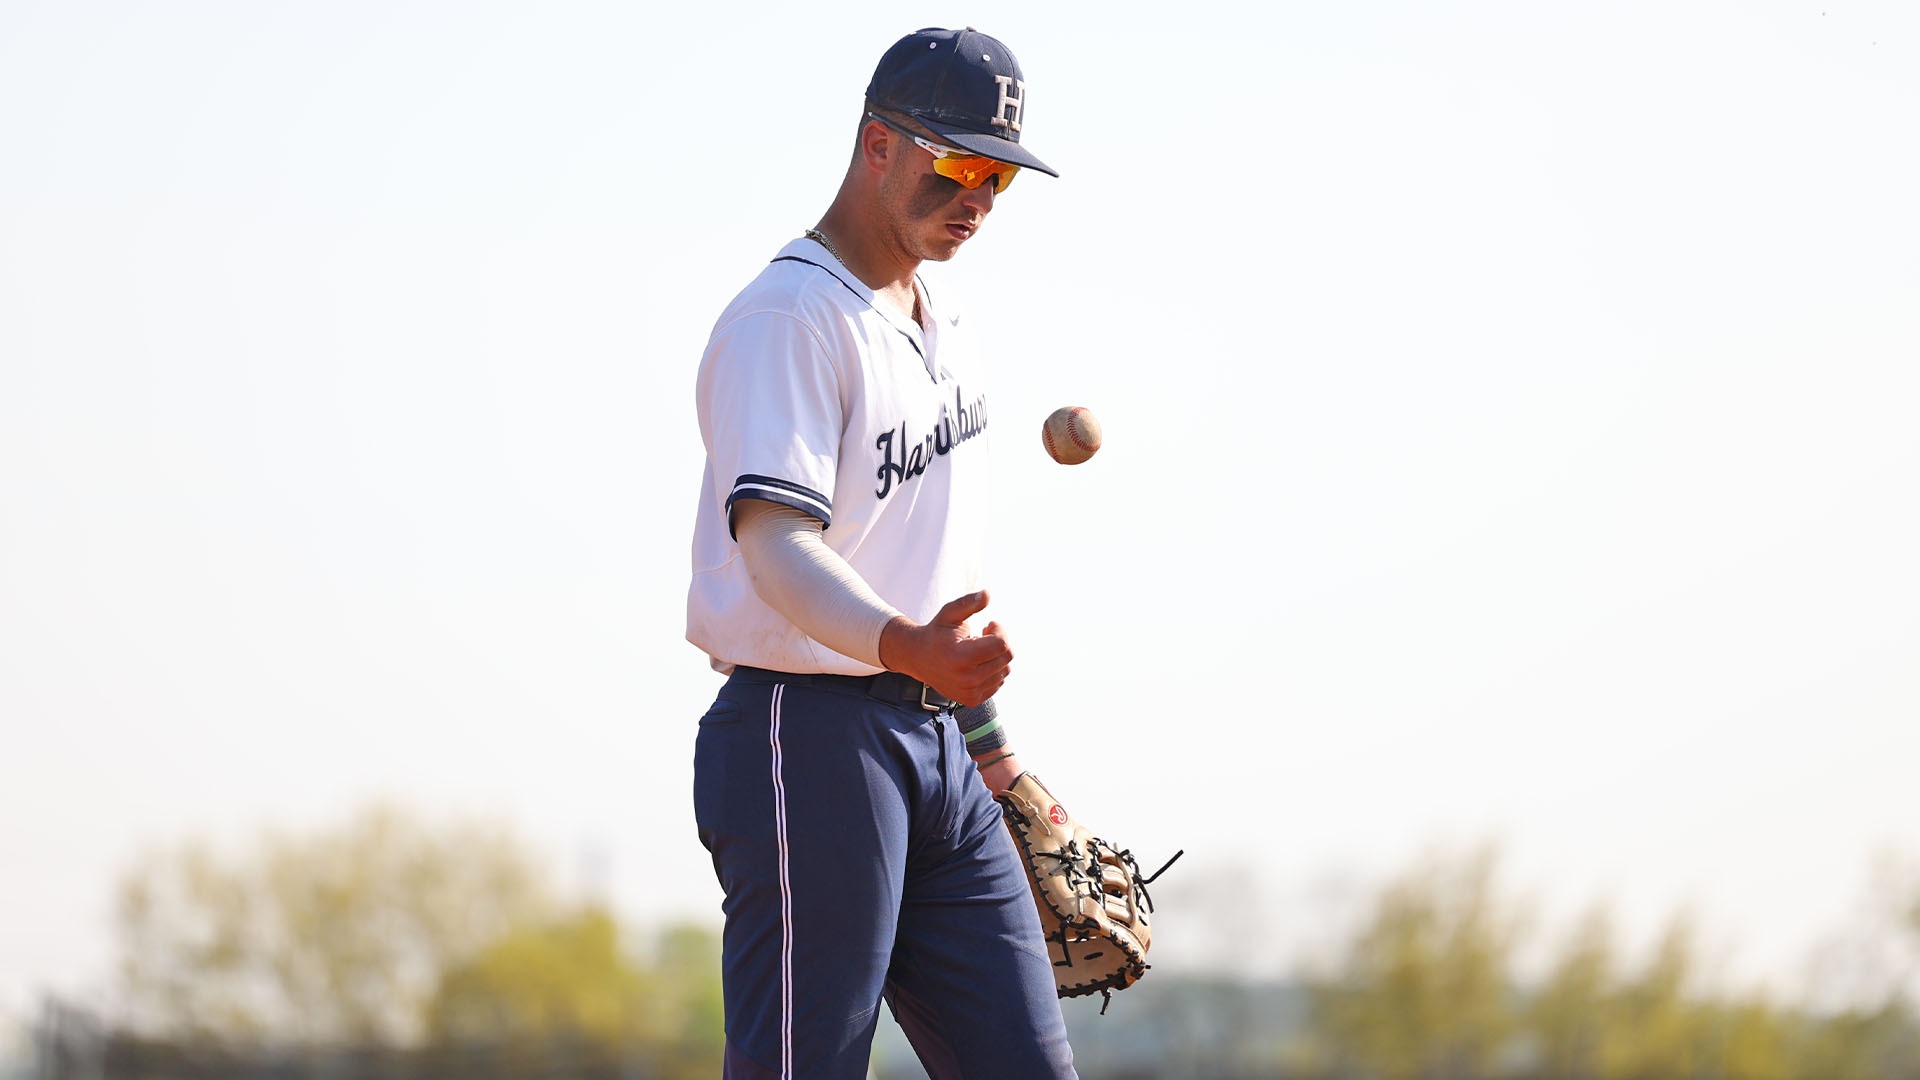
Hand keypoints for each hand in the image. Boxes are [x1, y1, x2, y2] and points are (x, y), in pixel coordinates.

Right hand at [877, 590, 1011, 706]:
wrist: (918, 658)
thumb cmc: (937, 632)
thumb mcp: (950, 613)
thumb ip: (968, 603)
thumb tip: (987, 593)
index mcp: (962, 657)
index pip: (1002, 644)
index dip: (999, 630)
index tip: (988, 625)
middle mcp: (967, 679)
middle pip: (1006, 658)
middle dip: (999, 642)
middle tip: (984, 634)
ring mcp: (970, 692)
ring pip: (1004, 671)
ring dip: (996, 657)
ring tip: (978, 649)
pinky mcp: (972, 699)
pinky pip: (997, 683)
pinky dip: (993, 671)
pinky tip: (977, 662)